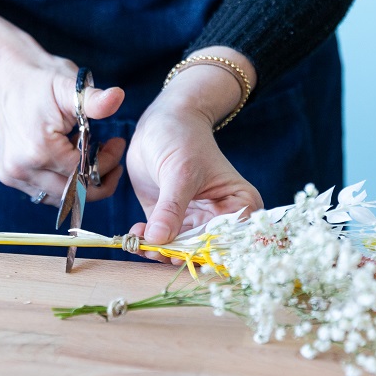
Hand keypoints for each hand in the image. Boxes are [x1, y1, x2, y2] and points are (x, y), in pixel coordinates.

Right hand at [0, 40, 126, 204]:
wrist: (2, 74)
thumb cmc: (39, 78)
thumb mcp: (69, 85)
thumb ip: (94, 100)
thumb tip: (118, 97)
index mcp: (38, 151)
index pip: (85, 174)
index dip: (108, 162)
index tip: (117, 142)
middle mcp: (22, 169)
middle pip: (74, 194)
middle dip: (99, 177)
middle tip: (111, 153)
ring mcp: (12, 175)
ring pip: (61, 198)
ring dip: (82, 182)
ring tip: (89, 153)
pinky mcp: (9, 176)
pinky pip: (45, 192)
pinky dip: (64, 182)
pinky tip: (70, 157)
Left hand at [126, 62, 262, 261]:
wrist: (161, 121)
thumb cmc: (183, 137)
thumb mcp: (180, 172)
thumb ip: (171, 208)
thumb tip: (159, 240)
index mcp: (239, 206)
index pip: (228, 240)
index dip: (205, 251)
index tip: (179, 252)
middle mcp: (219, 220)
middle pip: (202, 251)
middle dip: (177, 254)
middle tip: (154, 250)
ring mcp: (194, 222)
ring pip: (179, 250)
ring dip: (158, 251)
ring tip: (140, 241)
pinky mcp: (170, 221)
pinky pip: (160, 241)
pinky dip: (147, 242)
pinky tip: (135, 232)